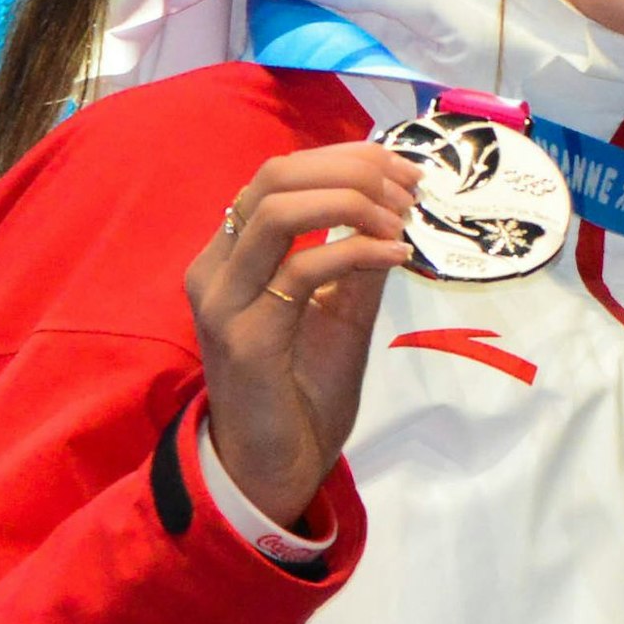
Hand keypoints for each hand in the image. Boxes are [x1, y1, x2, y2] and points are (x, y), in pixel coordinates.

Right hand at [185, 142, 420, 525]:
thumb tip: (396, 203)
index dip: (346, 159)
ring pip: (278, 211)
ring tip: (400, 222)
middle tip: (408, 191)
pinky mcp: (244, 337)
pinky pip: (300, 270)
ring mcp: (223, 300)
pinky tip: (394, 257)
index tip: (404, 171)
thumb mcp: (343, 306)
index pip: (281, 172)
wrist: (278, 464)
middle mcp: (216, 267)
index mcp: (233, 252)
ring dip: (352, 203)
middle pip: (276, 177)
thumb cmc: (304, 385)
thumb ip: (359, 254)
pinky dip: (355, 250)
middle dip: (352, 171)